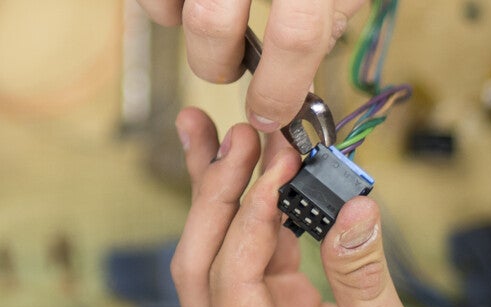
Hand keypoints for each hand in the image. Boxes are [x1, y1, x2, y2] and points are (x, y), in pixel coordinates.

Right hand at [137, 0, 365, 132]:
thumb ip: (327, 19)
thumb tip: (296, 82)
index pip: (296, 35)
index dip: (282, 88)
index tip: (271, 112)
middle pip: (211, 22)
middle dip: (218, 64)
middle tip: (233, 67)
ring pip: (169, 8)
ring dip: (183, 29)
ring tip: (214, 21)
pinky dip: (163, 5)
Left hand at [171, 108, 444, 306]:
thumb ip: (365, 280)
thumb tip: (352, 208)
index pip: (229, 280)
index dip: (249, 217)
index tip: (276, 164)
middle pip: (205, 264)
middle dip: (217, 194)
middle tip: (234, 135)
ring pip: (226, 256)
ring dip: (227, 194)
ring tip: (224, 135)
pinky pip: (262, 262)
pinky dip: (266, 215)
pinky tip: (270, 173)